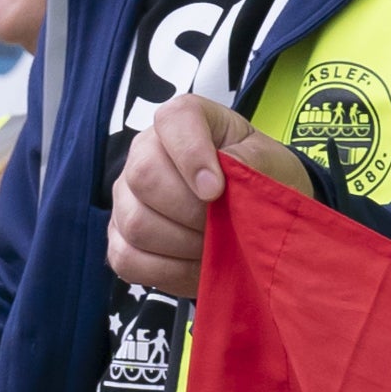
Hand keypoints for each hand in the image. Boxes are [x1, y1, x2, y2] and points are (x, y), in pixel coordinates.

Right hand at [108, 93, 313, 296]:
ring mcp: (126, 197)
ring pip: (136, 222)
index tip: (216, 191)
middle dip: (190, 210)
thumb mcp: (270, 163)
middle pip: (144, 175)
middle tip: (221, 224)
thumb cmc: (260, 180)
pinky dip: (168, 270)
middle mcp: (145, 151)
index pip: (174, 121)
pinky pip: (127, 259)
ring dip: (183, 243)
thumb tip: (216, 183)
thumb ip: (250, 163)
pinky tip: (196, 264)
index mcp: (185, 120)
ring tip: (214, 244)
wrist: (256, 218)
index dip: (192, 155)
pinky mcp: (120, 238)